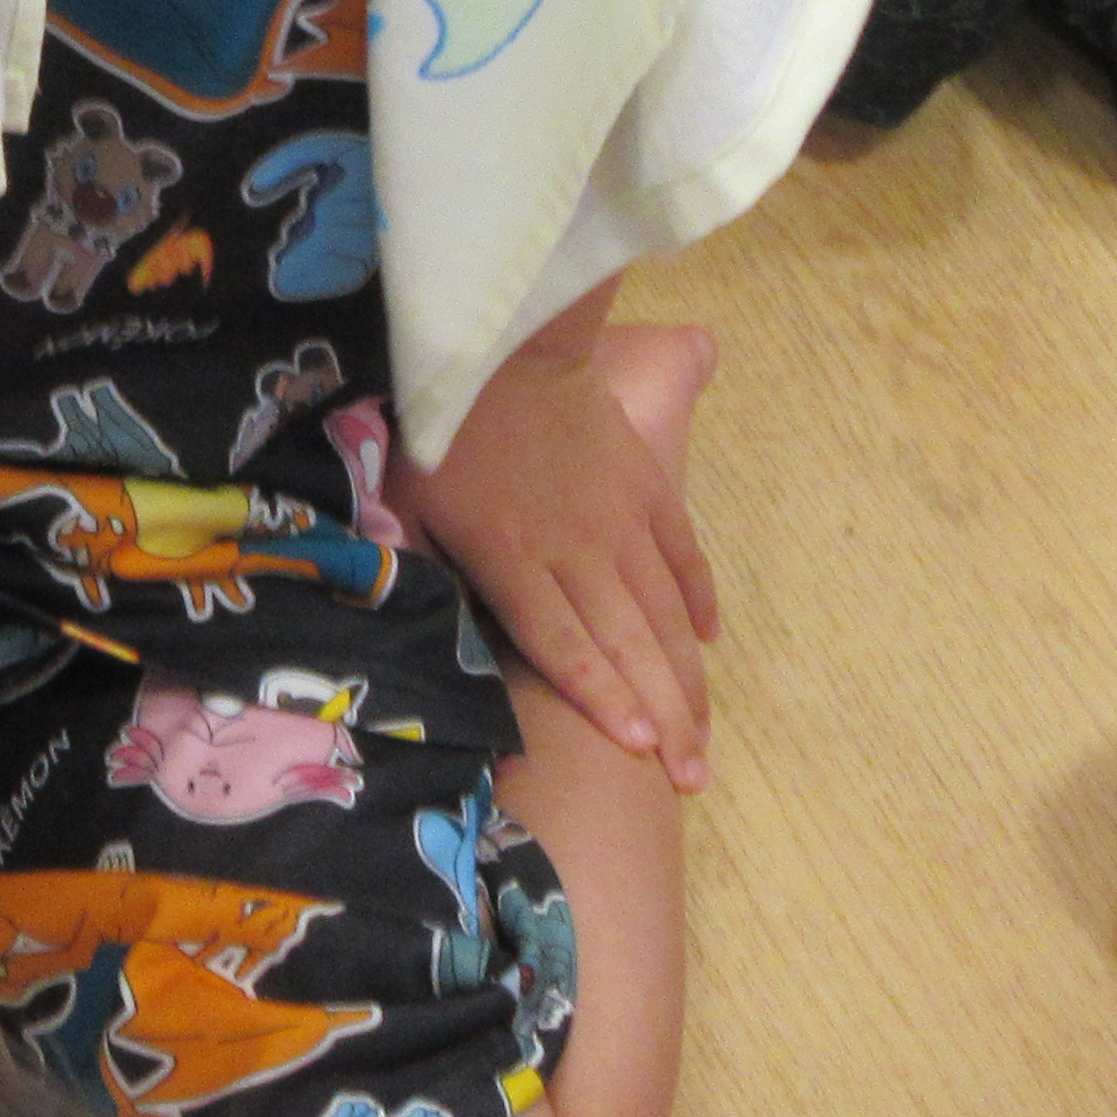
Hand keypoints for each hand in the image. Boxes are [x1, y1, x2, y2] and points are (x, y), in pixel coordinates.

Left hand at [400, 325, 718, 787]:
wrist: (507, 339)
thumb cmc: (444, 426)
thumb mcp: (409, 502)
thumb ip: (420, 568)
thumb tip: (409, 625)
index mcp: (514, 560)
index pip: (565, 646)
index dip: (604, 701)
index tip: (643, 751)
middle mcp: (578, 551)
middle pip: (627, 645)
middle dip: (665, 718)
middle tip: (693, 778)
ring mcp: (622, 520)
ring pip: (664, 613)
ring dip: (688, 678)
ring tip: (705, 735)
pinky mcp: (648, 488)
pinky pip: (683, 555)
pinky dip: (698, 601)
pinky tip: (707, 643)